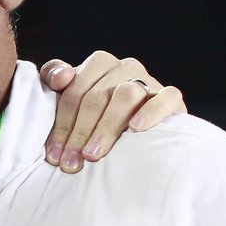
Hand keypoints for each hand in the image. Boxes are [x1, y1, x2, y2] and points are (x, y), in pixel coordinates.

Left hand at [39, 51, 185, 173]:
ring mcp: (149, 80)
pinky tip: (136, 128)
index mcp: (99, 64)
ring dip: (106, 127)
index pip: (74, 91)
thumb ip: (53, 77)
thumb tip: (61, 77)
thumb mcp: (71, 97)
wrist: (140, 130)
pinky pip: (166, 98)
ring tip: (93, 154)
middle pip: (97, 96)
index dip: (62, 124)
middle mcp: (124, 67)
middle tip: (71, 162)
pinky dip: (150, 112)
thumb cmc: (95, 114)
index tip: (54, 154)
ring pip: (126, 96)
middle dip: (79, 132)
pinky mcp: (172, 97)